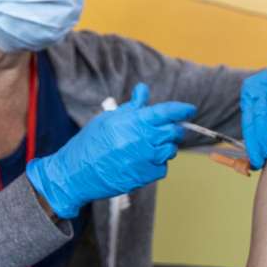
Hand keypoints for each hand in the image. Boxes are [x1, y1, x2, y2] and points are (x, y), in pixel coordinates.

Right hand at [26, 83, 195, 217]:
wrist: (77, 173)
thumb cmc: (90, 143)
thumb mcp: (108, 119)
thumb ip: (131, 107)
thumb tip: (143, 90)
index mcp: (136, 121)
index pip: (168, 111)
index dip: (182, 109)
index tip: (189, 109)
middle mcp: (145, 139)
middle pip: (174, 131)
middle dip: (173, 128)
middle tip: (163, 130)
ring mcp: (147, 159)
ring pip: (170, 150)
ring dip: (164, 147)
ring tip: (146, 147)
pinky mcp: (146, 176)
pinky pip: (162, 167)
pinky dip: (157, 163)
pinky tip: (141, 161)